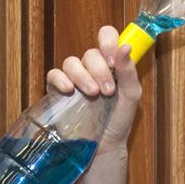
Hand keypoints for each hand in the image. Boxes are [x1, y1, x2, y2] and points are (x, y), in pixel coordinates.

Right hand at [46, 27, 143, 158]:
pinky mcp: (58, 90)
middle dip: (100, 70)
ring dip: (83, 76)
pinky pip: (54, 74)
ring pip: (72, 62)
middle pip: (90, 53)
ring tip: (93, 94)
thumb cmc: (118, 121)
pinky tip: (70, 90)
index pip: (106, 36)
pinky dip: (61, 79)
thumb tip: (125, 47)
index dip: (108, 42)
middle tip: (107, 91)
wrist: (104, 147)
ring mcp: (73, 78)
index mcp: (110, 64)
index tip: (112, 60)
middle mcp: (91, 68)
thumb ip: (129, 71)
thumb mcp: (131, 96)